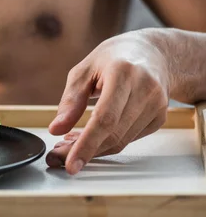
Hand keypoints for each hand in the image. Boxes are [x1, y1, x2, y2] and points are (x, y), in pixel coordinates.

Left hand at [46, 32, 169, 174]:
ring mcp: (156, 105)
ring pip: (121, 141)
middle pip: (113, 134)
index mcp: (123, 73)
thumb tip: (56, 128)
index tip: (70, 163)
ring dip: (93, 149)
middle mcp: (145, 89)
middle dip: (84, 151)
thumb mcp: (84, 70)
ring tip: (68, 145)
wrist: (153, 53)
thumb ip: (71, 100)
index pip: (105, 118)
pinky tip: (90, 138)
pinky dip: (107, 143)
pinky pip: (129, 138)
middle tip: (58, 157)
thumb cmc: (114, 58)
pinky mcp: (159, 118)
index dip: (87, 144)